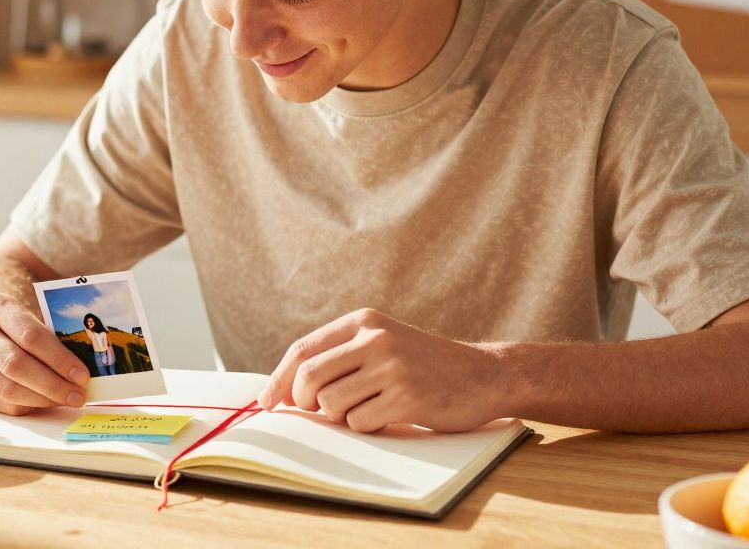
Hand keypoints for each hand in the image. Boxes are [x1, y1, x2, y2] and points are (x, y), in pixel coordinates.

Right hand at [0, 292, 89, 415]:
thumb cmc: (20, 323)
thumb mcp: (34, 317)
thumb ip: (54, 338)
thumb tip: (82, 371)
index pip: (30, 336)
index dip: (58, 358)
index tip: (82, 375)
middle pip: (16, 364)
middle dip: (52, 384)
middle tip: (78, 395)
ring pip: (7, 388)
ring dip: (41, 399)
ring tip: (65, 400)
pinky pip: (0, 403)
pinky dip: (27, 406)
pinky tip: (44, 402)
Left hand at [257, 309, 507, 432]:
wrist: (484, 375)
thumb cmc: (424, 365)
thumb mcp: (383, 343)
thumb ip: (341, 356)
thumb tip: (286, 389)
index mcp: (363, 321)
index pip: (302, 350)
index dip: (278, 380)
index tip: (264, 403)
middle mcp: (374, 338)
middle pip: (308, 379)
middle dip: (305, 402)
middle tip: (321, 411)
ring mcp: (391, 366)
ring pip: (331, 404)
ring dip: (343, 416)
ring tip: (370, 407)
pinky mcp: (407, 396)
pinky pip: (360, 423)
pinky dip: (368, 427)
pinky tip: (391, 415)